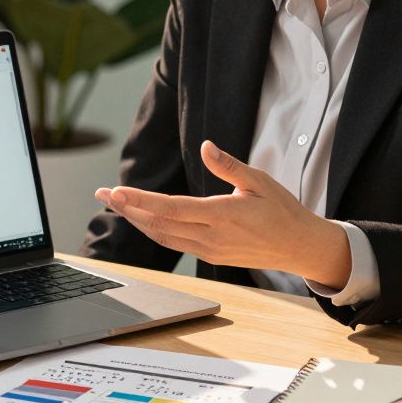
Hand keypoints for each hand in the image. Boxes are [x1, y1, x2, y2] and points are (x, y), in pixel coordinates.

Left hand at [95, 140, 353, 287]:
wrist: (300, 247)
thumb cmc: (282, 210)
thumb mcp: (260, 181)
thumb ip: (229, 165)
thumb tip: (207, 146)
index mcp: (223, 215)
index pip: (171, 208)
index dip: (140, 200)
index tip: (116, 191)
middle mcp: (212, 237)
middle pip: (158, 224)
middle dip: (127, 208)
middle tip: (102, 194)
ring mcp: (210, 250)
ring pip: (162, 237)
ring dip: (136, 221)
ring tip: (115, 204)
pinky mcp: (211, 257)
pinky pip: (174, 243)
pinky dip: (153, 230)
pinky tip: (141, 219)